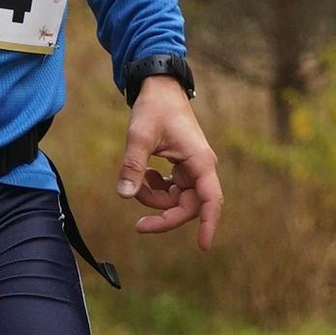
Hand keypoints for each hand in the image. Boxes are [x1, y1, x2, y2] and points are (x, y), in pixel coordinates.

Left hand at [116, 75, 222, 249]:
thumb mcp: (140, 135)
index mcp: (200, 162)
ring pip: (177, 200)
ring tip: (138, 178)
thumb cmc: (155, 107)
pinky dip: (156, 189)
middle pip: (189, 207)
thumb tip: (125, 196)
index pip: (210, 200)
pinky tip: (144, 174)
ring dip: (156, 199)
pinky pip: (172, 190)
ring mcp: (192, 169)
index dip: (208, 225)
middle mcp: (201, 168)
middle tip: (138, 226)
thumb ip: (133, 166)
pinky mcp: (182, 167)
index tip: (203, 247)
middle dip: (164, 216)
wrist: (160, 88)